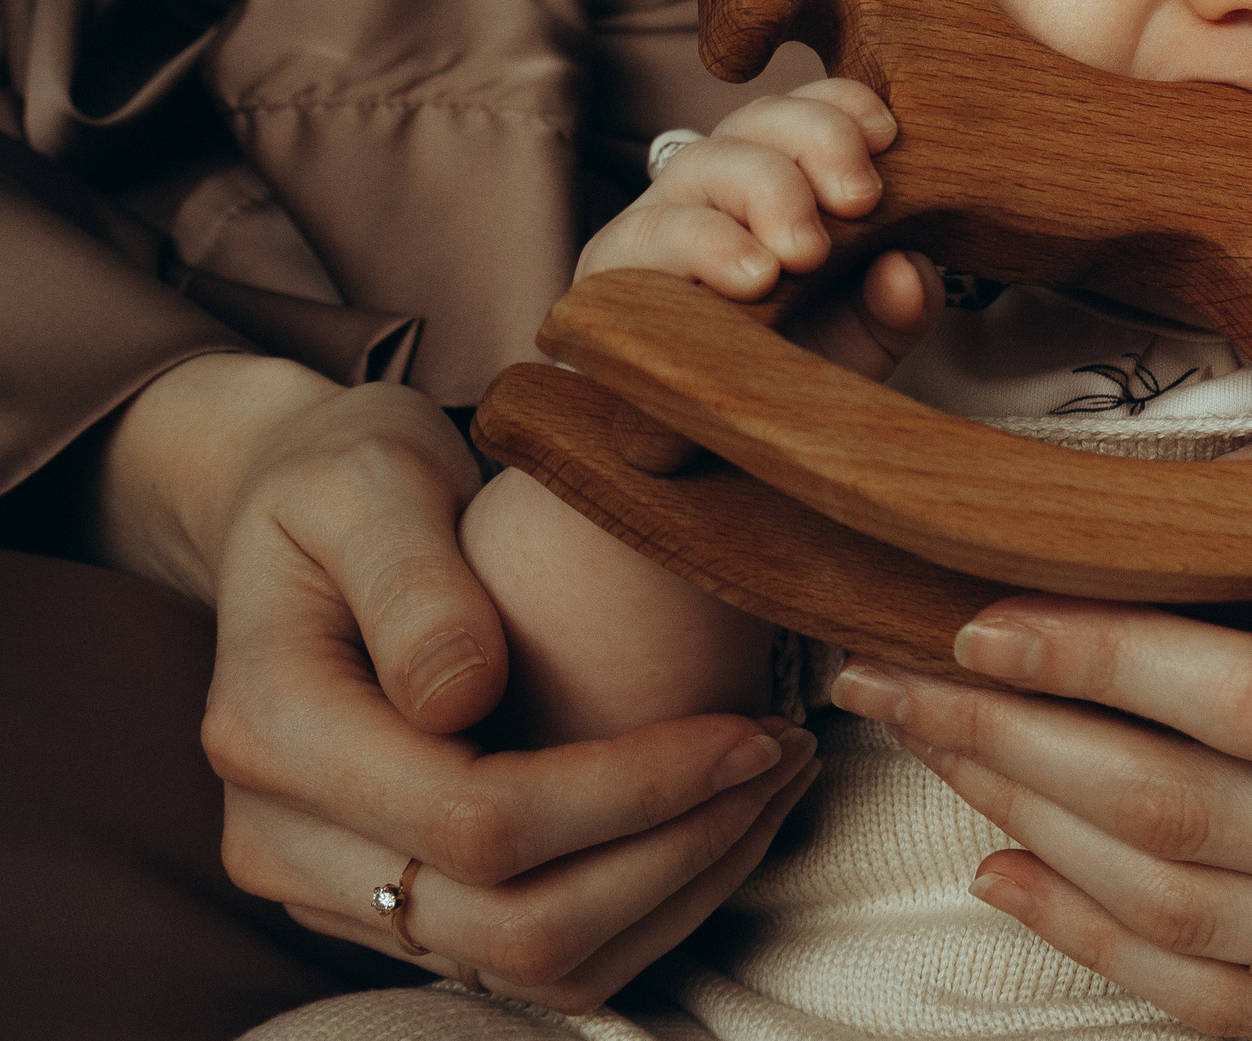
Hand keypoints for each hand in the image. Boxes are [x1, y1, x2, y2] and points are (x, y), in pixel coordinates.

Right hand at [168, 369, 822, 1009]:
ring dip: (681, 890)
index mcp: (272, 733)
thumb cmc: (346, 476)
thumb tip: (461, 696)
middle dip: (680, 852)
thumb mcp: (365, 479)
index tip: (749, 726)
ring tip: (774, 782)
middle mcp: (284, 840)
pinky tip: (722, 813)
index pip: (478, 821)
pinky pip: (538, 956)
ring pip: (537, 965)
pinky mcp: (397, 903)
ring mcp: (336, 888)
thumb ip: (409, 579)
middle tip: (787, 753)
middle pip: (516, 924)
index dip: (634, 792)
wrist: (303, 518)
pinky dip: (649, 903)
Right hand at [581, 78, 937, 374]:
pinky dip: (705, 247)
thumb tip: (908, 269)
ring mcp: (660, 223)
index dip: (842, 106)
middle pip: (755, 121)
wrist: (710, 456)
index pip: (803, 110)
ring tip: (804, 254)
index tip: (887, 136)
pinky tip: (751, 279)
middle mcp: (715, 187)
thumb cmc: (788, 375)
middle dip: (816, 144)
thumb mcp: (865, 342)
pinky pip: (649, 237)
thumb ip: (898, 304)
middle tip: (860, 201)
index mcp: (777, 179)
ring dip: (764, 193)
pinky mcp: (612, 272)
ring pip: (702, 165)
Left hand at [828, 516, 1251, 1039]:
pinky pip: (1225, 1006)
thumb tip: (1138, 499)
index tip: (982, 613)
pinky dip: (1098, 940)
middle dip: (1021, 743)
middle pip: (1198, 819)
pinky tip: (1011, 863)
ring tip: (935, 748)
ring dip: (1033, 827)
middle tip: (902, 676)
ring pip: (1189, 917)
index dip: (1106, 662)